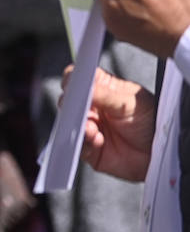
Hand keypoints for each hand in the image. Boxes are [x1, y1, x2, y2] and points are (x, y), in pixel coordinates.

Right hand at [69, 66, 154, 181]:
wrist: (163, 153)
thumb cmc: (153, 121)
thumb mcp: (130, 102)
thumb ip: (104, 94)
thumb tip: (81, 87)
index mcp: (101, 89)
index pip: (77, 79)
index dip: (71, 82)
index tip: (72, 88)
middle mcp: (92, 108)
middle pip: (68, 102)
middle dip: (72, 108)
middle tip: (84, 112)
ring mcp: (89, 127)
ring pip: (69, 124)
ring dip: (79, 127)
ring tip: (93, 130)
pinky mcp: (90, 148)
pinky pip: (77, 145)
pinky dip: (84, 143)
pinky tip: (98, 141)